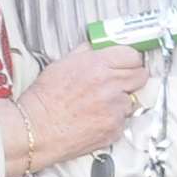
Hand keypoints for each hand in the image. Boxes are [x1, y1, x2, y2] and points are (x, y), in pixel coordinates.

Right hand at [18, 43, 147, 170]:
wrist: (36, 128)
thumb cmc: (44, 98)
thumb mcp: (63, 62)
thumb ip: (87, 52)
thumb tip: (101, 46)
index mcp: (98, 65)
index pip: (133, 55)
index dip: (131, 58)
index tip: (129, 62)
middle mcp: (110, 86)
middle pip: (141, 75)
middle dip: (133, 76)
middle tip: (122, 80)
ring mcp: (115, 109)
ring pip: (133, 99)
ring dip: (122, 99)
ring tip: (102, 103)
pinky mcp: (114, 129)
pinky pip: (124, 120)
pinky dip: (114, 119)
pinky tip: (97, 117)